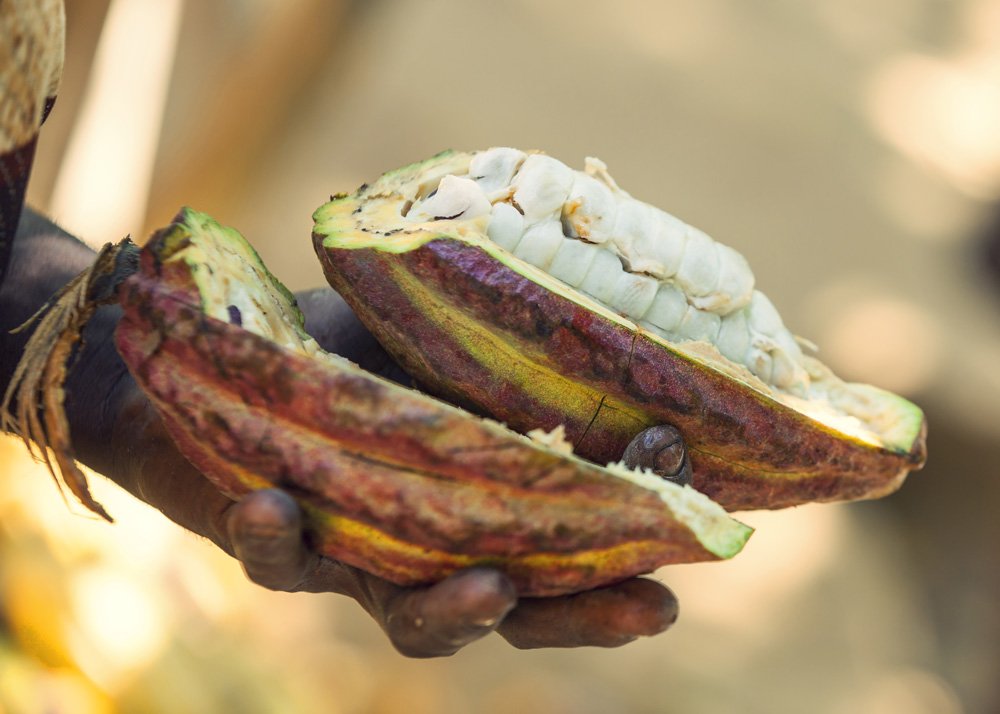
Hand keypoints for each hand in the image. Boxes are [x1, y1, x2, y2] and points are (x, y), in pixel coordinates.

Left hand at [87, 289, 677, 656]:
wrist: (221, 352)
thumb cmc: (351, 343)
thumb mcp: (432, 333)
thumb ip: (496, 339)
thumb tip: (594, 305)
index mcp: (480, 500)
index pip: (568, 554)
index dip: (628, 560)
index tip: (694, 548)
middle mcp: (429, 545)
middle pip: (518, 609)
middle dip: (585, 615)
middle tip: (653, 608)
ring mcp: (357, 551)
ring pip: (409, 618)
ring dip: (451, 612)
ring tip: (488, 587)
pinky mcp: (271, 539)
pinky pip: (277, 559)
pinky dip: (276, 539)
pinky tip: (274, 503)